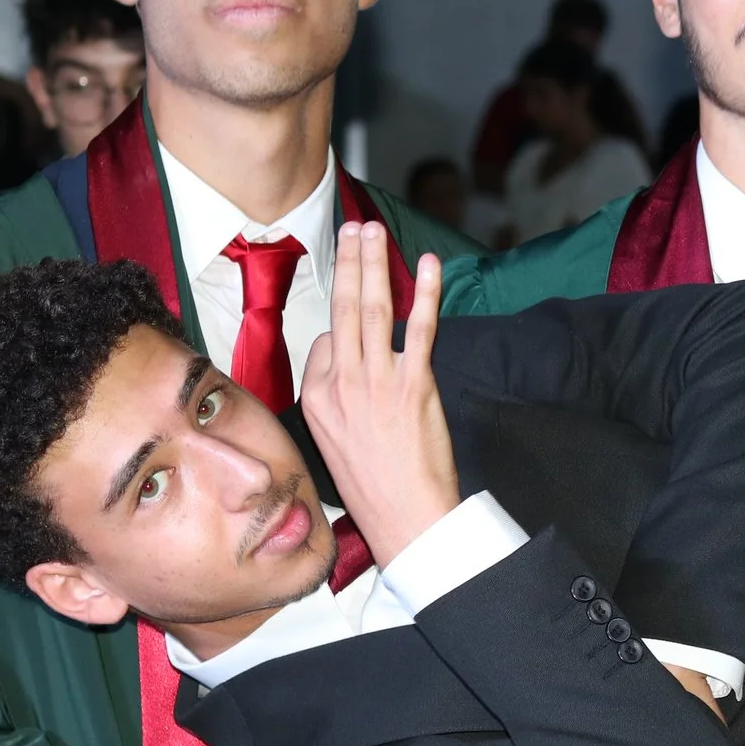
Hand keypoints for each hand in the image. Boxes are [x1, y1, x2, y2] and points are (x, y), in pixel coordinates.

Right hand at [301, 224, 461, 566]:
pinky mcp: (414, 384)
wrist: (404, 515)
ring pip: (371, 309)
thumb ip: (335, 399)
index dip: (343, 328)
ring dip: (373, 264)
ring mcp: (377, 381)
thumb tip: (345, 362)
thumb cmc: (375, 486)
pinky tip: (427, 265)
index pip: (325, 342)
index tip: (353, 315)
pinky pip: (418, 328)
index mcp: (317, 399)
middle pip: (342, 311)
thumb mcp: (332, 443)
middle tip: (350, 229)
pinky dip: (424, 293)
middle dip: (348, 264)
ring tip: (371, 232)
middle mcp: (341, 384)